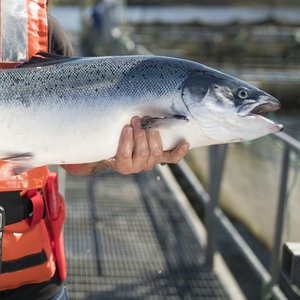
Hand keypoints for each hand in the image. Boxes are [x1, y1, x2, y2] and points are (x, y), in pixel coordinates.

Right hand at [63, 116, 188, 175]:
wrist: (120, 150)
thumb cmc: (109, 142)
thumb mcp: (100, 141)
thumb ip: (93, 137)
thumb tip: (57, 141)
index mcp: (122, 165)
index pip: (125, 156)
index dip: (127, 142)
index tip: (126, 127)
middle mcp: (137, 166)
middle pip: (143, 153)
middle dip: (139, 135)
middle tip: (135, 120)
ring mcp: (150, 162)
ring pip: (156, 153)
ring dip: (153, 136)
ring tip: (148, 124)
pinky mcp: (160, 157)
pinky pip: (171, 158)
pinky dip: (179, 151)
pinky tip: (185, 143)